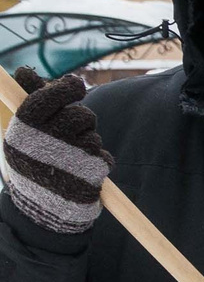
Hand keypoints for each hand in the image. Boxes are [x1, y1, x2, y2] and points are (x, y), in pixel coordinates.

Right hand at [4, 70, 112, 233]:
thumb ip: (29, 102)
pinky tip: (82, 171)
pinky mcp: (91, 170)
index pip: (51, 95)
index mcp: (25, 126)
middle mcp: (46, 138)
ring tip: (71, 157)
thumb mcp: (23, 134)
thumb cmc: (33, 164)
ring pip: (93, 133)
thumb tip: (25, 71)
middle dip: (81, 119)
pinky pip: (102, 153)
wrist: (43, 210)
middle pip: (80, 114)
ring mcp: (70, 154)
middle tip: (71, 130)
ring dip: (88, 141)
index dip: (66, 87)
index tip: (74, 84)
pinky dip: (97, 160)